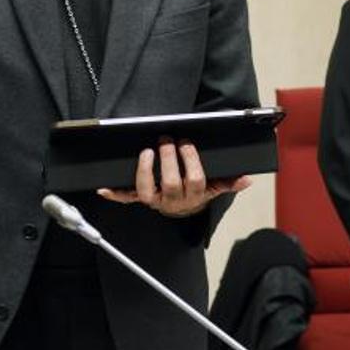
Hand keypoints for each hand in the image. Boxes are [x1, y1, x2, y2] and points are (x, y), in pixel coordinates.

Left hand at [97, 139, 250, 217]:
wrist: (184, 209)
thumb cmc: (198, 191)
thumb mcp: (215, 187)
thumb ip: (229, 182)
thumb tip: (246, 179)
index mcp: (194, 195)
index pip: (194, 179)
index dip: (190, 161)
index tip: (187, 143)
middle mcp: (174, 200)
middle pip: (171, 183)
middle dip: (168, 160)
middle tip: (167, 140)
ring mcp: (156, 200)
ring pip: (148, 192)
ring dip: (145, 172)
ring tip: (148, 152)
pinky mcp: (141, 199)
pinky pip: (127, 199)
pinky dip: (115, 194)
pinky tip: (104, 188)